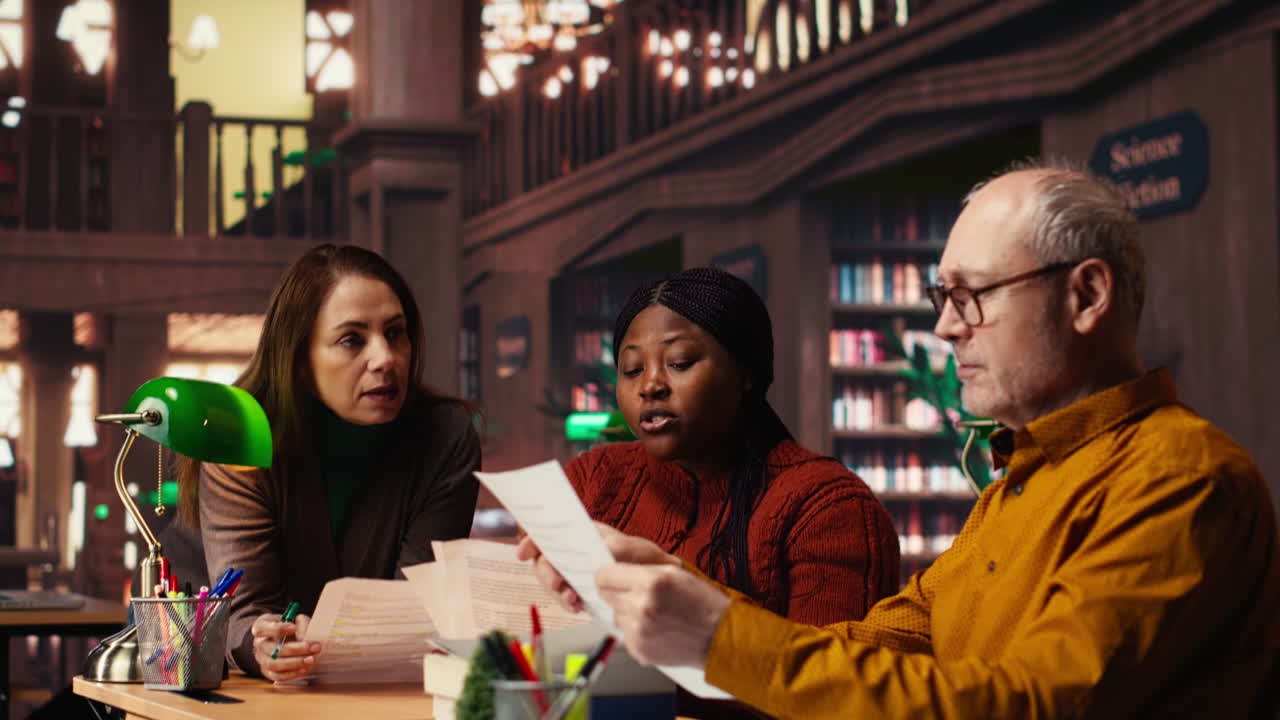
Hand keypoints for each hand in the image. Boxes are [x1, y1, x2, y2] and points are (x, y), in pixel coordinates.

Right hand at [251, 611, 320, 682]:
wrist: (288, 639)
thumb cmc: (292, 627)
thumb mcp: (297, 620)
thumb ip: (302, 625)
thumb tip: (305, 638)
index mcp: (261, 626)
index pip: (260, 629)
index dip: (277, 629)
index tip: (294, 628)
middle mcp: (259, 643)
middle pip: (271, 649)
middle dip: (294, 649)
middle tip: (314, 647)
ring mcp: (261, 658)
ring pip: (273, 664)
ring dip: (294, 663)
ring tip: (311, 659)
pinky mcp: (267, 671)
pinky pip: (277, 676)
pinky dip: (291, 674)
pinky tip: (304, 669)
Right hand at [516, 522, 681, 612]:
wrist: (660, 585)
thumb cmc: (646, 559)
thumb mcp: (631, 549)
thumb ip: (612, 548)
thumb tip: (595, 552)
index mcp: (583, 534)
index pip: (550, 532)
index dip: (533, 540)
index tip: (523, 553)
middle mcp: (575, 551)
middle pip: (545, 560)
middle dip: (547, 575)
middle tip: (558, 586)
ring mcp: (576, 572)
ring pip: (553, 580)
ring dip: (557, 592)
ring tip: (573, 601)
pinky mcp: (582, 591)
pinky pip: (566, 597)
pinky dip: (567, 603)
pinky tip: (577, 607)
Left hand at [597, 562, 730, 668]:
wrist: (720, 637)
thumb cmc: (703, 603)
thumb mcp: (675, 572)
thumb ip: (642, 568)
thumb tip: (612, 568)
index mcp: (651, 582)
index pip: (604, 575)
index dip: (608, 573)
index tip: (613, 574)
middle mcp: (642, 607)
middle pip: (605, 594)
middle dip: (616, 590)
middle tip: (635, 592)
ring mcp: (639, 631)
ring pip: (615, 614)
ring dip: (627, 611)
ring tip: (653, 612)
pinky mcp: (639, 649)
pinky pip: (624, 633)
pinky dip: (636, 630)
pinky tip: (656, 628)